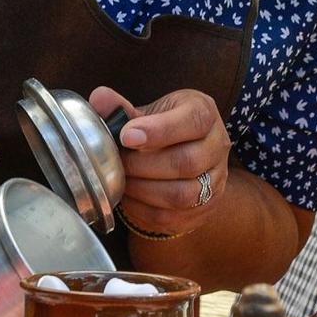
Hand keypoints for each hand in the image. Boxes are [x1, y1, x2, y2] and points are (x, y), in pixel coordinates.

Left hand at [88, 84, 229, 237]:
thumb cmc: (162, 128)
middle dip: (144, 165)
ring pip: (183, 194)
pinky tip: (129, 198)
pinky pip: (174, 217)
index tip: (126, 136)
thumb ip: (122, 108)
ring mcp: (215, 179)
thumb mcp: (148, 111)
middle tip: (118, 162)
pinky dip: (145, 210)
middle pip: (187, 162)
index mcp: (204, 113)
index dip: (159, 130)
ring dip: (144, 190)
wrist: (183, 151)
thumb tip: (98, 99)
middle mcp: (217, 146)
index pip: (193, 121)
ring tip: (122, 180)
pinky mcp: (205, 206)